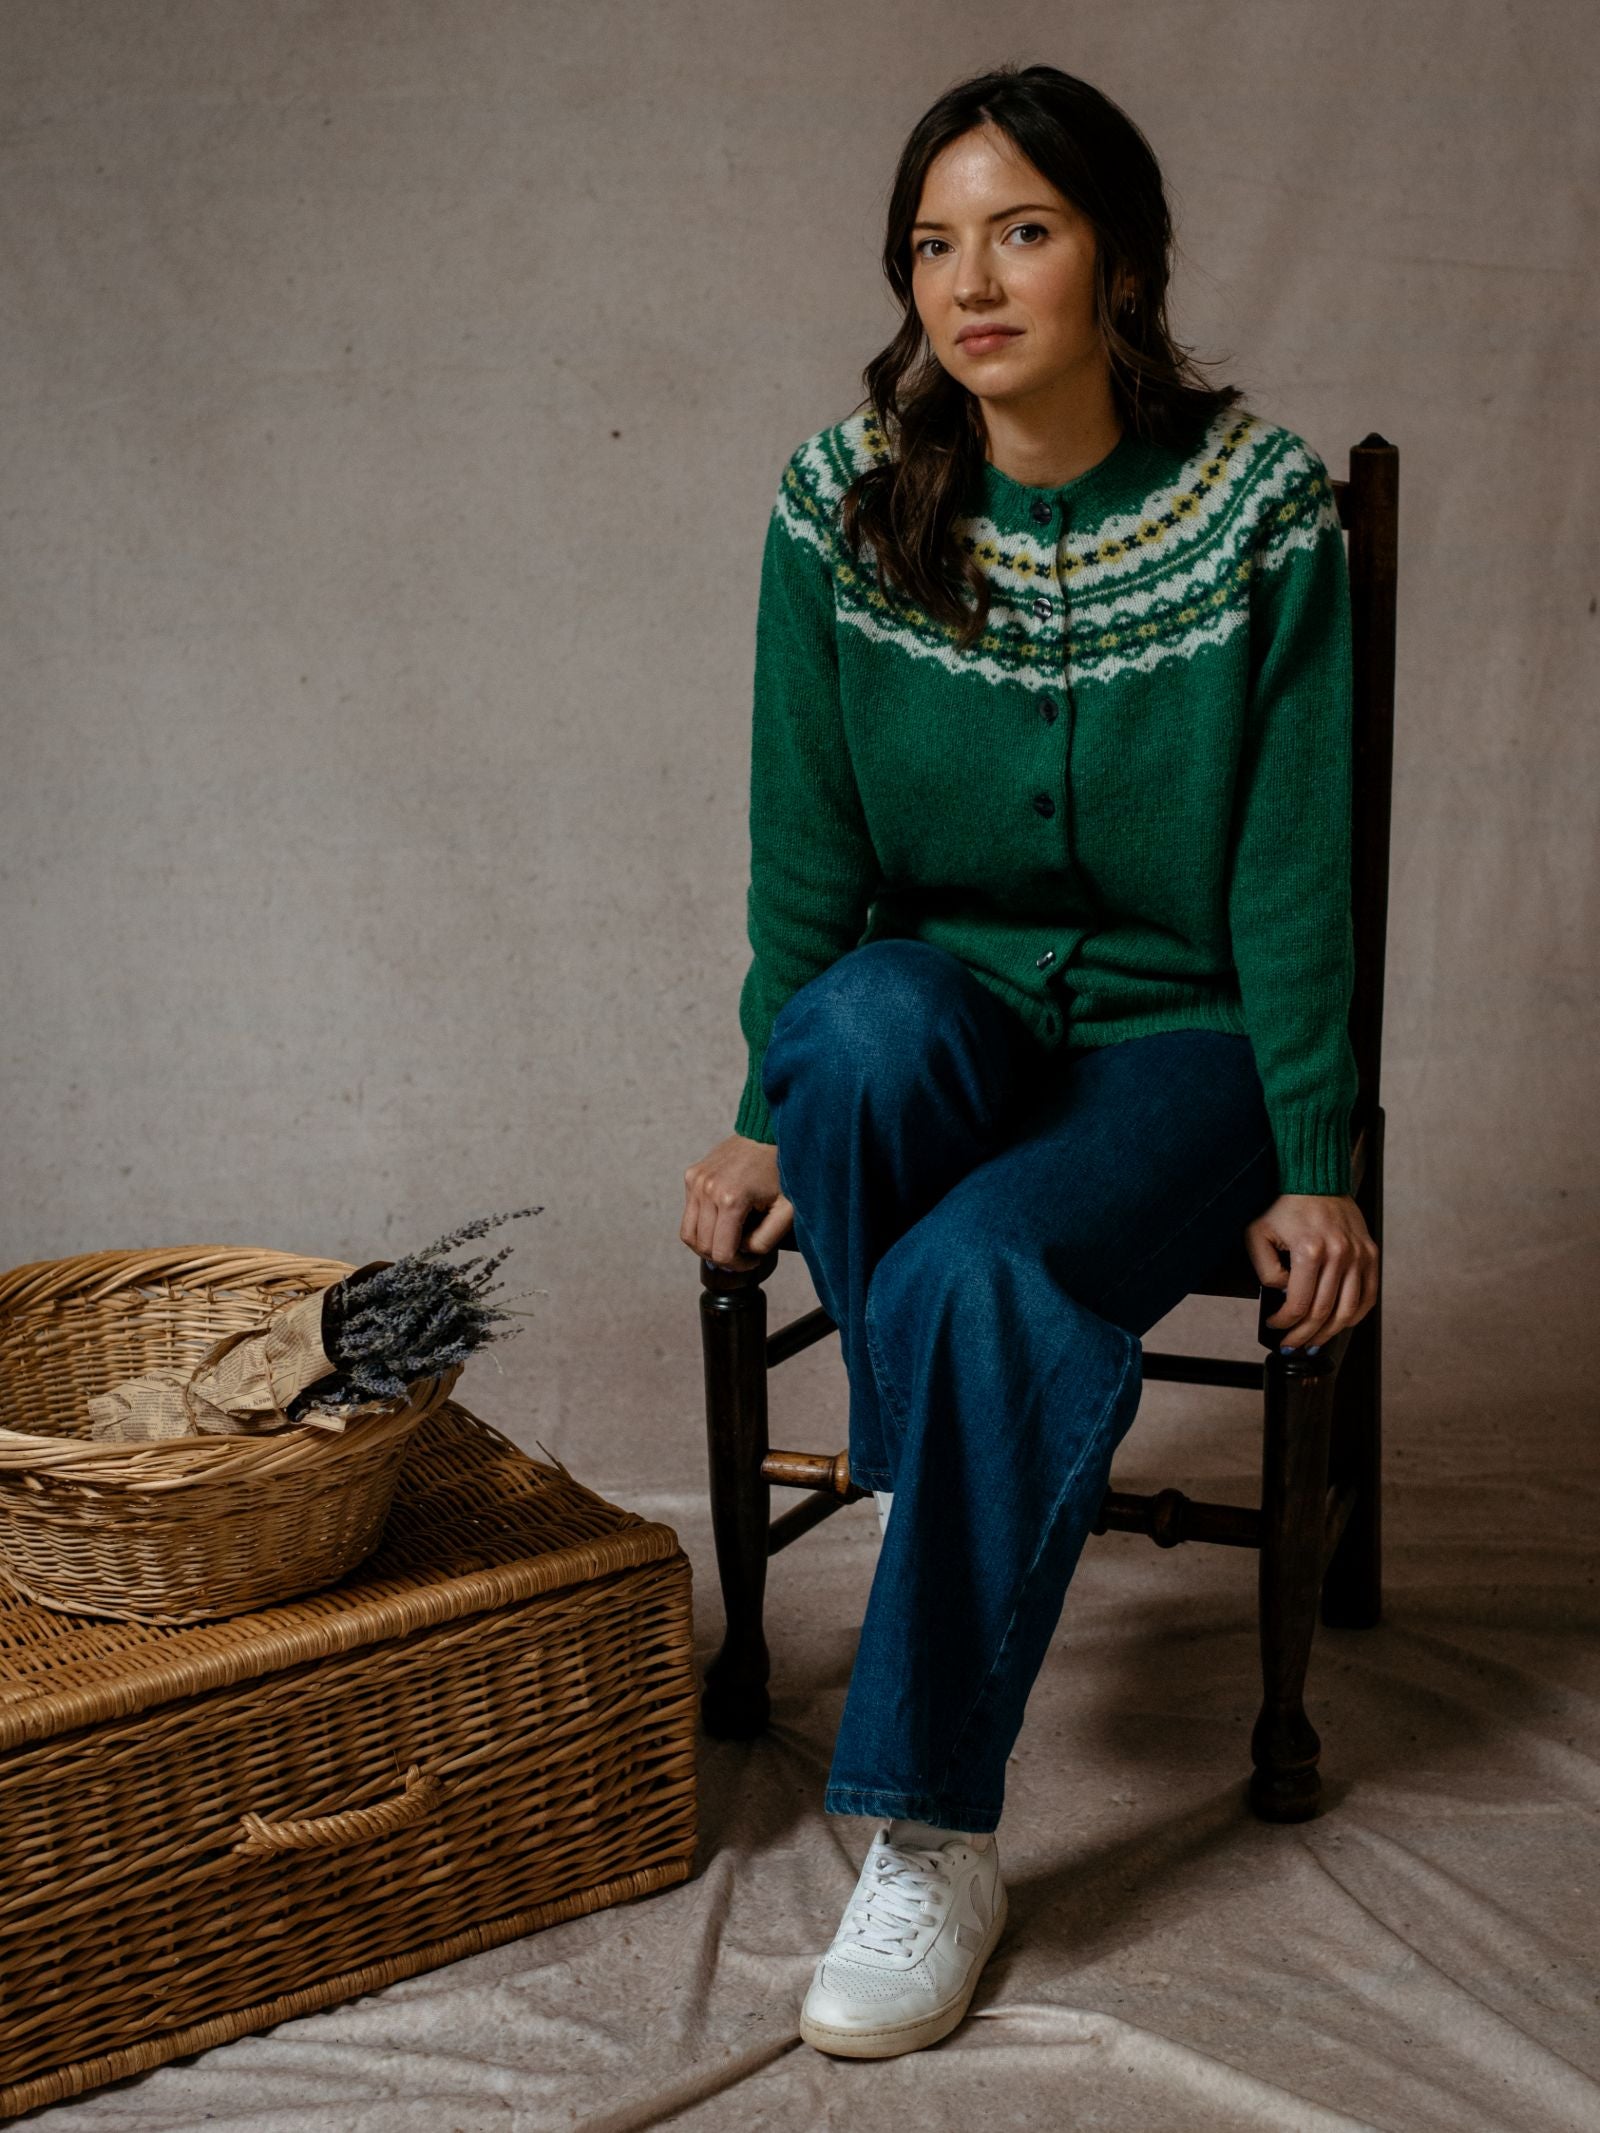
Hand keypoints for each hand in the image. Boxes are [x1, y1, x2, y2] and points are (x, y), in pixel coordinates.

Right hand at [682, 1133, 794, 1270]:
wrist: (768, 1133)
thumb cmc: (782, 1171)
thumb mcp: (787, 1211)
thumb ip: (765, 1240)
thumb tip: (742, 1251)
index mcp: (732, 1199)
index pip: (721, 1253)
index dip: (738, 1265)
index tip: (753, 1259)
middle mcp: (707, 1189)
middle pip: (702, 1246)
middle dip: (723, 1257)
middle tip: (743, 1253)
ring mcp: (696, 1181)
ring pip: (689, 1233)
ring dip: (707, 1244)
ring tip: (730, 1239)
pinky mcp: (692, 1175)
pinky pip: (689, 1213)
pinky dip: (702, 1224)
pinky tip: (724, 1219)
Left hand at [1243, 1193, 1378, 1351]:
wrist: (1316, 1182)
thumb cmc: (1285, 1208)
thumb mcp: (1258, 1235)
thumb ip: (1265, 1270)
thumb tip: (1283, 1294)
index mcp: (1310, 1250)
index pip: (1299, 1303)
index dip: (1285, 1322)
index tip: (1276, 1326)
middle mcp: (1339, 1254)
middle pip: (1323, 1312)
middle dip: (1304, 1335)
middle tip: (1292, 1344)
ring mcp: (1358, 1255)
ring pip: (1347, 1310)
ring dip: (1329, 1332)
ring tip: (1314, 1342)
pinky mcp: (1371, 1254)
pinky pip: (1368, 1296)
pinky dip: (1354, 1315)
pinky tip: (1339, 1324)